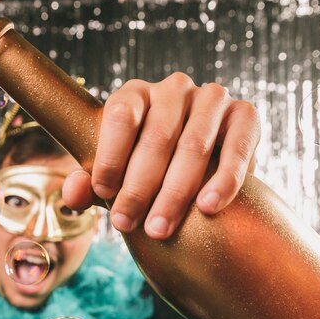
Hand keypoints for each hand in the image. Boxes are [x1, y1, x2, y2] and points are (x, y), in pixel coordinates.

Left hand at [62, 73, 260, 239]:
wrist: (196, 173)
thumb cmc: (144, 174)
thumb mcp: (114, 179)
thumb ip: (91, 186)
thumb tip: (73, 192)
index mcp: (136, 95)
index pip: (120, 115)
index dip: (109, 155)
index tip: (103, 194)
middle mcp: (174, 89)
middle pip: (156, 136)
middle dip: (138, 187)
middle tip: (126, 224)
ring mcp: (212, 99)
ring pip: (193, 146)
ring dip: (175, 192)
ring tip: (159, 229)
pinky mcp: (245, 117)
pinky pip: (237, 147)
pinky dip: (224, 179)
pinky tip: (208, 207)